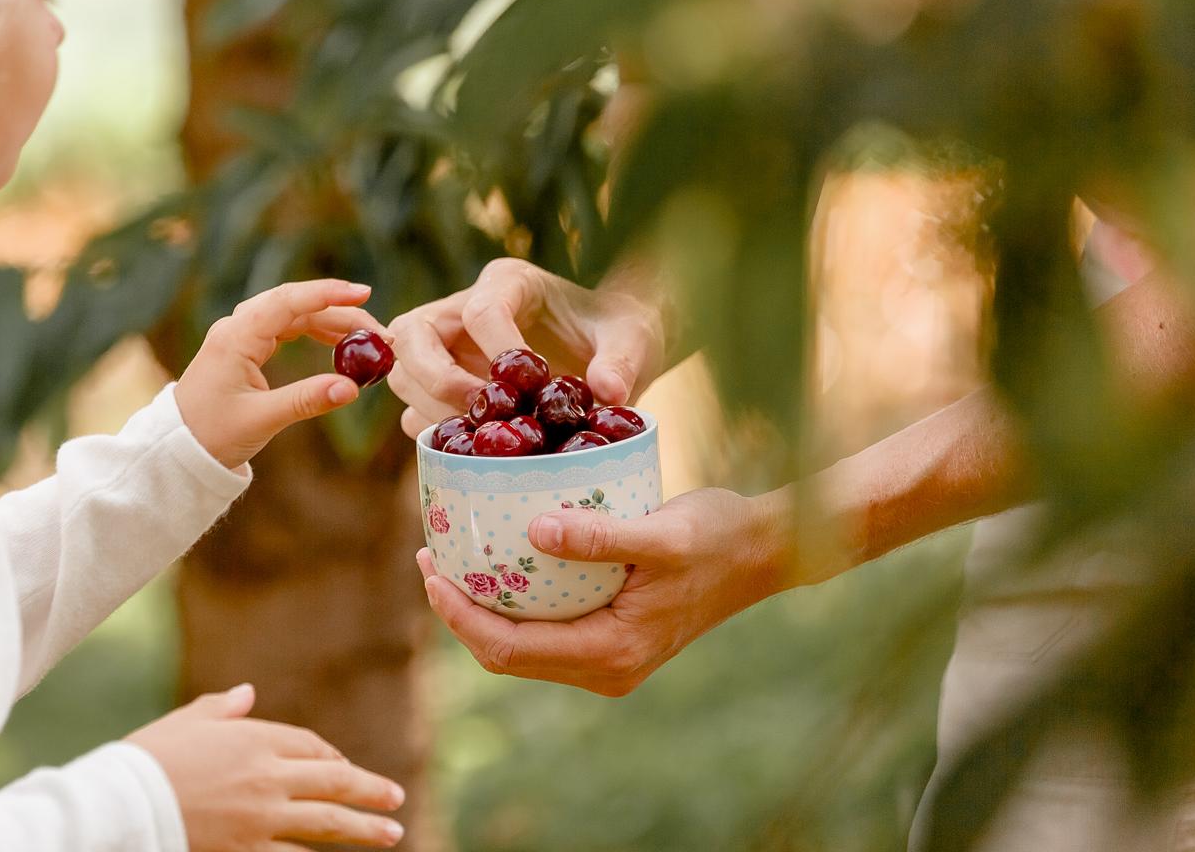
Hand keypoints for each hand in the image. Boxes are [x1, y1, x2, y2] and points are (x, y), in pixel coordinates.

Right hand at [128, 684, 405, 850]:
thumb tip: (248, 693)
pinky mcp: (249, 850)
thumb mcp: (186, 722)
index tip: (344, 767)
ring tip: (391, 833)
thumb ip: (223, 708)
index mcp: (254, 738)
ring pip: (327, 824)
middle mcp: (268, 776)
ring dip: (363, 829)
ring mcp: (263, 818)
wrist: (125, 803)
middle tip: (396, 799)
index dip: (330, 756)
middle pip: (333, 782)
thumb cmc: (148, 757)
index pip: (309, 746)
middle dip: (369, 791)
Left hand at [177, 280, 384, 467]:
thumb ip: (306, 401)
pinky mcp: (243, 350)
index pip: (287, 302)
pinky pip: (283, 329)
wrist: (176, 448)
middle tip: (377, 331)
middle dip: (338, 311)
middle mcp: (236, 329)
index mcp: (236, 337)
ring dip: (329, 323)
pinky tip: (336, 343)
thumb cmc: (211, 434)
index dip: (327, 294)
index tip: (362, 293)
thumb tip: (352, 389)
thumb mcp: (261, 420)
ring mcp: (239, 337)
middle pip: (294, 305)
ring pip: (291, 316)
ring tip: (365, 340)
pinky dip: (312, 332)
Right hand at [385, 258, 665, 437]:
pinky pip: (414, 407)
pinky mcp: (445, 384)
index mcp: (508, 282)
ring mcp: (448, 347)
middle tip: (478, 414)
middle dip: (436, 378)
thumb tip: (609, 392)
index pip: (480, 309)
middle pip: (413, 333)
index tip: (529, 391)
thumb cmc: (619, 331)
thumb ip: (623, 360)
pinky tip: (474, 447)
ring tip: (480, 435)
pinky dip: (435, 431)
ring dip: (430, 407)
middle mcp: (463, 309)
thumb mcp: (633, 338)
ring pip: (403, 371)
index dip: (497, 351)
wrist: (611, 349)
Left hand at [416, 488, 787, 696]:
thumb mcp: (660, 532)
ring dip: (482, 608)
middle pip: (507, 655)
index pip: (509, 649)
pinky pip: (545, 630)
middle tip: (429, 556)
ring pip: (522, 646)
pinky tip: (499, 561)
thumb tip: (534, 527)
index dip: (459, 615)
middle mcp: (605, 668)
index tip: (430, 567)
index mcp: (610, 653)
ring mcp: (609, 658)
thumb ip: (599, 536)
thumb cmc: (717, 536)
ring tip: (450, 557)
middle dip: (459, 612)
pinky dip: (513, 602)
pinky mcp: (612, 637)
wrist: (765, 550)